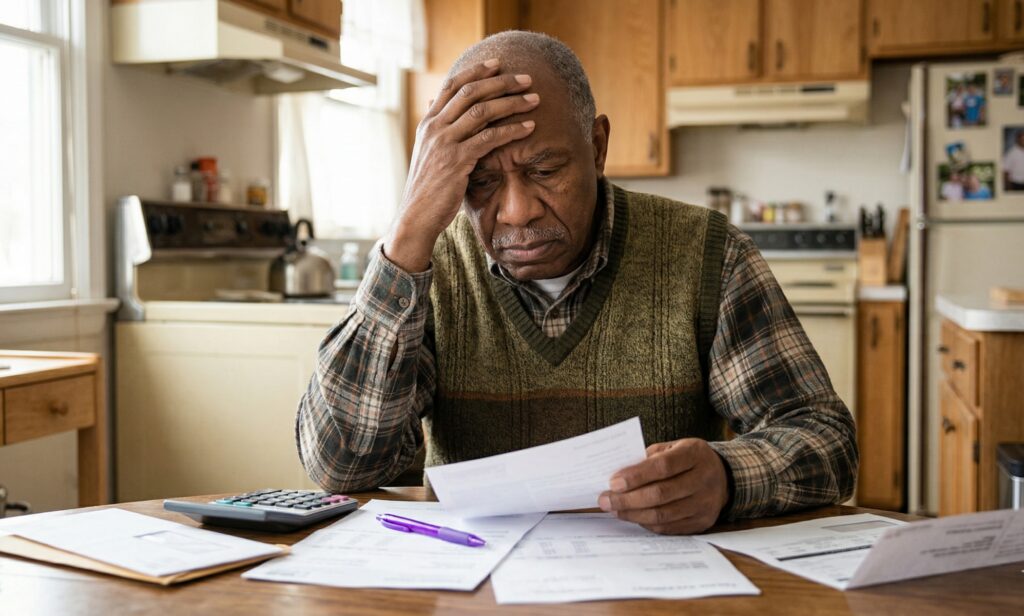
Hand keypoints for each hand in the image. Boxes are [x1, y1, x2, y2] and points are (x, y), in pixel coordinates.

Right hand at [383, 59, 539, 272]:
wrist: (416, 216)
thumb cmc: (427, 188)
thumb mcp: (428, 153)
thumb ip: (436, 130)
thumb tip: (435, 105)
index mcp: (428, 123)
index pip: (451, 86)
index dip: (475, 72)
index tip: (496, 64)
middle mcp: (434, 128)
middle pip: (470, 92)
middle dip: (501, 82)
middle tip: (526, 78)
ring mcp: (444, 143)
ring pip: (482, 111)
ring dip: (512, 102)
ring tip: (534, 99)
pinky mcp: (457, 161)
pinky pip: (489, 138)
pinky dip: (511, 130)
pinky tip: (528, 127)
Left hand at [598, 438, 728, 534]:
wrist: (724, 477)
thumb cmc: (688, 459)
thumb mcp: (673, 447)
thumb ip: (649, 458)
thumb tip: (618, 476)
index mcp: (695, 454)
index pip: (663, 466)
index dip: (636, 476)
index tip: (613, 482)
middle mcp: (704, 479)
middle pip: (661, 494)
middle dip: (628, 499)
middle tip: (605, 500)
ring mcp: (705, 504)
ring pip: (663, 515)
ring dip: (633, 514)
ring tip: (614, 510)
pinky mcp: (702, 522)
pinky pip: (669, 527)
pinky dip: (647, 523)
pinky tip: (633, 516)